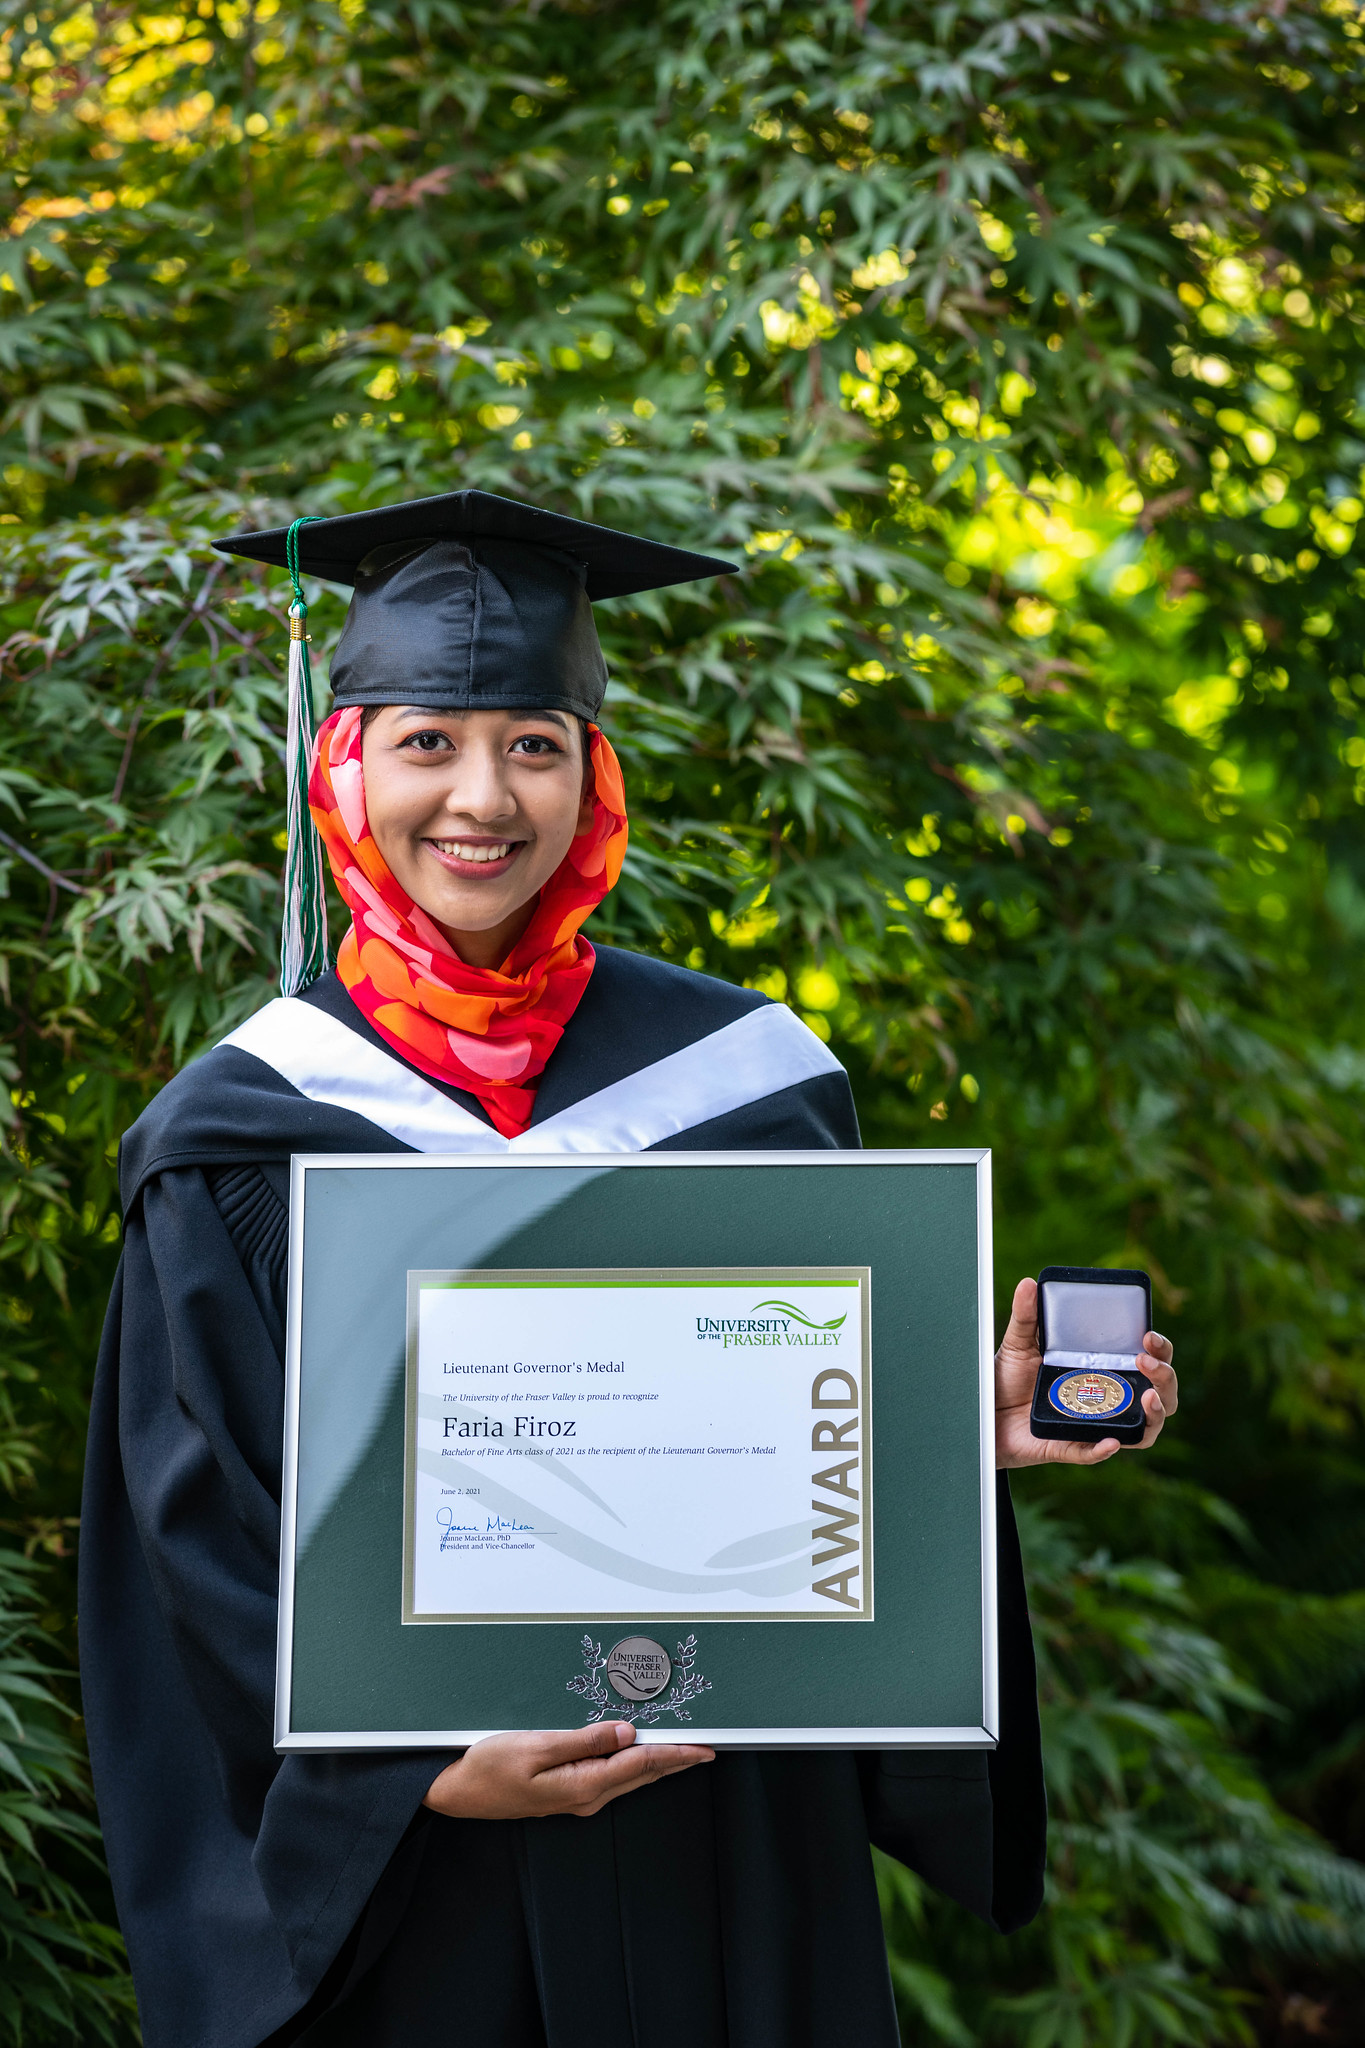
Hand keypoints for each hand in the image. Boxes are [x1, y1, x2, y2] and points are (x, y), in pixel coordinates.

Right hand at [422, 1721, 714, 1820]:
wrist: (456, 1791)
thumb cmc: (489, 1767)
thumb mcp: (536, 1746)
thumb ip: (584, 1740)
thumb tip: (626, 1732)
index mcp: (582, 1785)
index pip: (640, 1765)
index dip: (675, 1754)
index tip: (704, 1747)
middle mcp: (586, 1797)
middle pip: (641, 1774)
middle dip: (676, 1760)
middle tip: (708, 1747)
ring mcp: (577, 1797)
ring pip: (629, 1777)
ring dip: (657, 1762)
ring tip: (684, 1749)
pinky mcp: (567, 1792)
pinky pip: (611, 1777)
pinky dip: (633, 1764)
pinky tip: (638, 1753)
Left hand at [995, 1276, 1176, 1467]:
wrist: (981, 1414)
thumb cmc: (1007, 1379)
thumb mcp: (1018, 1344)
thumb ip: (1026, 1316)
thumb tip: (1028, 1284)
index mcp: (1103, 1368)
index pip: (1147, 1360)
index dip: (1160, 1349)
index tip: (1149, 1335)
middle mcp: (1107, 1398)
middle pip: (1159, 1394)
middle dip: (1165, 1377)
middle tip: (1146, 1361)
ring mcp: (1094, 1424)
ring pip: (1144, 1429)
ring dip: (1155, 1414)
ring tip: (1148, 1397)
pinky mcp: (1071, 1446)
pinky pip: (1094, 1452)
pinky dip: (1104, 1449)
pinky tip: (1111, 1441)